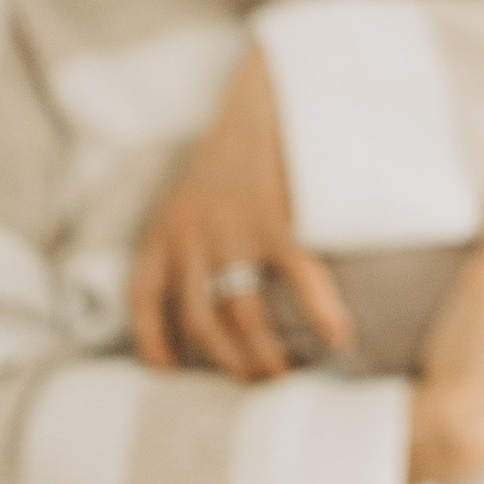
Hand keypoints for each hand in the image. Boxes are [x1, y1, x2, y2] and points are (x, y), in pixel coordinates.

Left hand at [131, 45, 353, 380]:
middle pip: (198, 324)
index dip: (153, 344)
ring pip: (240, 313)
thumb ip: (186, 242)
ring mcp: (231, 228)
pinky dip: (318, 310)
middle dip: (225, 366)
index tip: (173, 374)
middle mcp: (190, 236)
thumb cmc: (232, 154)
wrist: (263, 95)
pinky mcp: (275, 216)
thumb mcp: (189, 195)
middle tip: (254, 387)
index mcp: (165, 230)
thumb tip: (210, 305)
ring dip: (263, 354)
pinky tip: (338, 335)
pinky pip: (297, 275)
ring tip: (286, 377)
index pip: (144, 300)